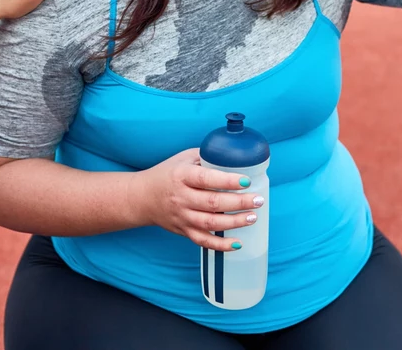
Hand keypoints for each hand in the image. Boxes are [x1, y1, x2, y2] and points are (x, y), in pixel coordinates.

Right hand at [129, 149, 263, 251]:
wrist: (143, 197)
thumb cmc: (167, 173)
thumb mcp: (183, 158)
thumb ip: (207, 157)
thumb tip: (235, 156)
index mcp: (182, 176)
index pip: (206, 179)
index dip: (227, 180)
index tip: (246, 180)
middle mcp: (181, 197)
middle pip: (213, 203)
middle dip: (239, 203)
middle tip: (258, 200)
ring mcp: (182, 216)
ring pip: (211, 224)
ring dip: (234, 222)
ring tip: (253, 217)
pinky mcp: (183, 231)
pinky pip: (203, 241)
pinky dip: (221, 246)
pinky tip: (238, 243)